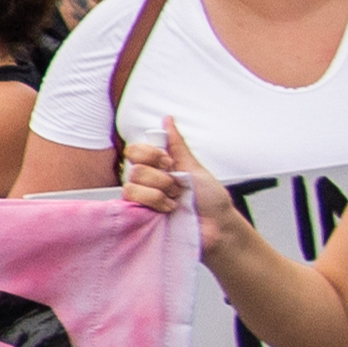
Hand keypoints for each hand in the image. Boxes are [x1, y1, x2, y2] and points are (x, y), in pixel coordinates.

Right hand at [123, 120, 240, 252]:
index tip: (170, 164)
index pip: (135, 151)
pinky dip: (152, 203)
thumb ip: (177, 145)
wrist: (217, 227)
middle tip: (177, 188)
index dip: (150, 155)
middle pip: (135, 168)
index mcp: (159, 168)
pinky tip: (166, 210)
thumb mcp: (194, 167)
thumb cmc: (211, 200)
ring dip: (158, 193)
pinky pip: (130, 203)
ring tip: (174, 202)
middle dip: (161, 178)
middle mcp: (148, 182)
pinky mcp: (139, 217)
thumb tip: (167, 119)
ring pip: (132, 186)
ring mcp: (142, 200)